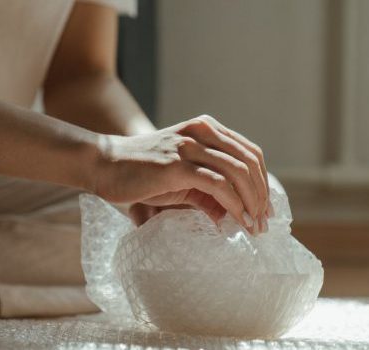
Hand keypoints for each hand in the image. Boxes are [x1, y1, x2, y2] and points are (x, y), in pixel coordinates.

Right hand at [93, 115, 269, 232]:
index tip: (265, 209)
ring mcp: (189, 146)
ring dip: (253, 203)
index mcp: (206, 128)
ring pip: (238, 172)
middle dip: (262, 195)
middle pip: (250, 162)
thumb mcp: (180, 177)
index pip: (250, 153)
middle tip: (264, 223)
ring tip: (255, 227)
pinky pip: (218, 185)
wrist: (103, 165)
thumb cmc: (140, 173)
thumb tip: (231, 215)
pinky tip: (239, 221)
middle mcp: (201, 131)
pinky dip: (235, 205)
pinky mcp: (177, 165)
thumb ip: (206, 190)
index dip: (262, 182)